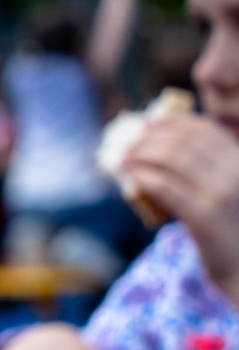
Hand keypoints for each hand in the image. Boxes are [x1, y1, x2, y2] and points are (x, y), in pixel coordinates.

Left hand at [122, 115, 238, 303]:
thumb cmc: (228, 227)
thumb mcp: (225, 189)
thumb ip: (204, 168)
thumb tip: (154, 144)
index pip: (204, 129)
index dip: (171, 123)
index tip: (147, 125)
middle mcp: (236, 172)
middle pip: (183, 141)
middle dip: (149, 139)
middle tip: (127, 144)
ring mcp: (221, 193)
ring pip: (170, 158)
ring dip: (140, 155)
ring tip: (122, 160)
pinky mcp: (203, 215)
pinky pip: (164, 186)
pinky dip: (142, 176)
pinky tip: (129, 176)